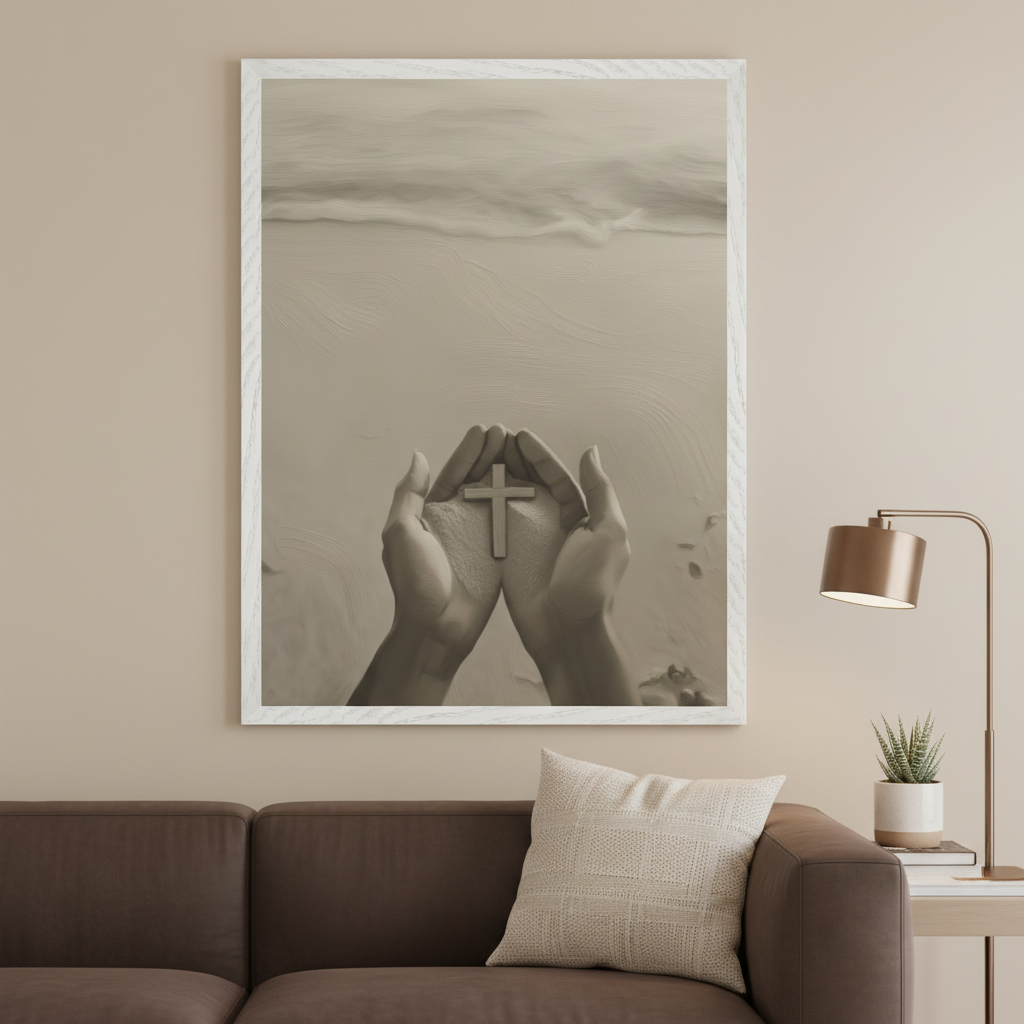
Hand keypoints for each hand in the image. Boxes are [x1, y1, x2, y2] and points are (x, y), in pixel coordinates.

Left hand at [348, 424, 505, 704]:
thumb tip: (420, 456)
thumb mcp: (401, 533)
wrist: (437, 629)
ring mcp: (478, 536)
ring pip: (496, 496)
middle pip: (477, 479)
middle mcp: (455, 520)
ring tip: (524, 449)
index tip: (485, 429)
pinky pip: (510, 522)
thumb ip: (409, 494)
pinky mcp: (498, 553)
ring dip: (509, 472)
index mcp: (431, 513)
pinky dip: (521, 501)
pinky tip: (536, 482)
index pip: (453, 474)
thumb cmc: (415, 583)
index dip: (469, 451)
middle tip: (508, 433)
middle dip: (492, 454)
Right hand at [501, 431, 637, 705]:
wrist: (566, 631)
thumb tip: (589, 452)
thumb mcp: (608, 532)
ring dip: (498, 475)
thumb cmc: (592, 583)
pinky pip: (496, 524)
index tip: (519, 436)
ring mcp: (531, 541)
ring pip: (512, 499)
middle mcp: (556, 525)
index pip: (559, 477)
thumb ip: (599, 491)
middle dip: (516, 460)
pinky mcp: (509, 556)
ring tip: (480, 454)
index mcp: (583, 517)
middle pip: (533, 484)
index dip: (540, 456)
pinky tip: (469, 485)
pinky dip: (484, 503)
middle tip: (495, 438)